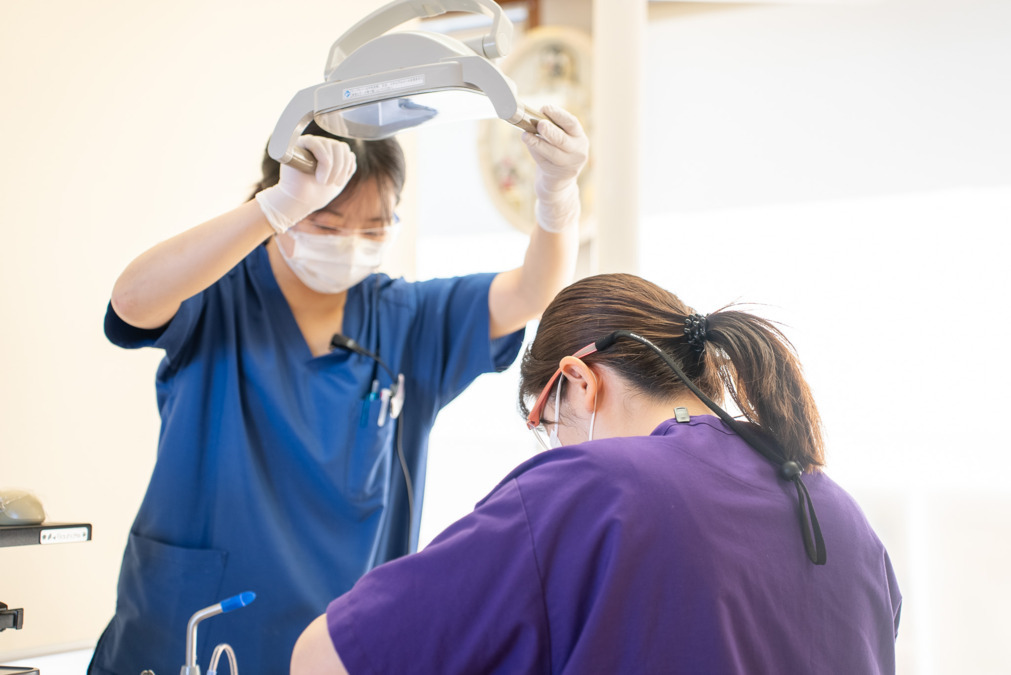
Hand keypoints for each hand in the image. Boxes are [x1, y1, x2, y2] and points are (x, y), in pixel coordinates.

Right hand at [255, 135, 356, 233]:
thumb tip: (351, 154)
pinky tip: (319, 176)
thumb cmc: (317, 193)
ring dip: (332, 167)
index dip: (346, 165)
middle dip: (340, 167)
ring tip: (323, 182)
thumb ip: (346, 168)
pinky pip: (316, 143)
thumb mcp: (338, 180)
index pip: (344, 149)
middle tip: (331, 184)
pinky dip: (323, 160)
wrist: (299, 202)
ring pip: (330, 144)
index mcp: (328, 152)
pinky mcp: (297, 145)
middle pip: (339, 146)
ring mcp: (308, 143)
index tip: (339, 183)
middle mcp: (319, 144)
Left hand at [522, 105, 588, 232]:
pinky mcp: (557, 174)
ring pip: (552, 153)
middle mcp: (578, 151)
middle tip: (540, 123)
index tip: (546, 108)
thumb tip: (533, 115)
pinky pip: (543, 161)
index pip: (572, 124)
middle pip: (563, 140)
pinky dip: (534, 150)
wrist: (560, 180)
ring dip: (537, 142)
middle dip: (550, 131)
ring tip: (525, 135)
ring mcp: (568, 165)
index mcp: (580, 137)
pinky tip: (527, 141)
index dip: (559, 115)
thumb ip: (553, 128)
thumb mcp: (563, 138)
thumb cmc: (559, 151)